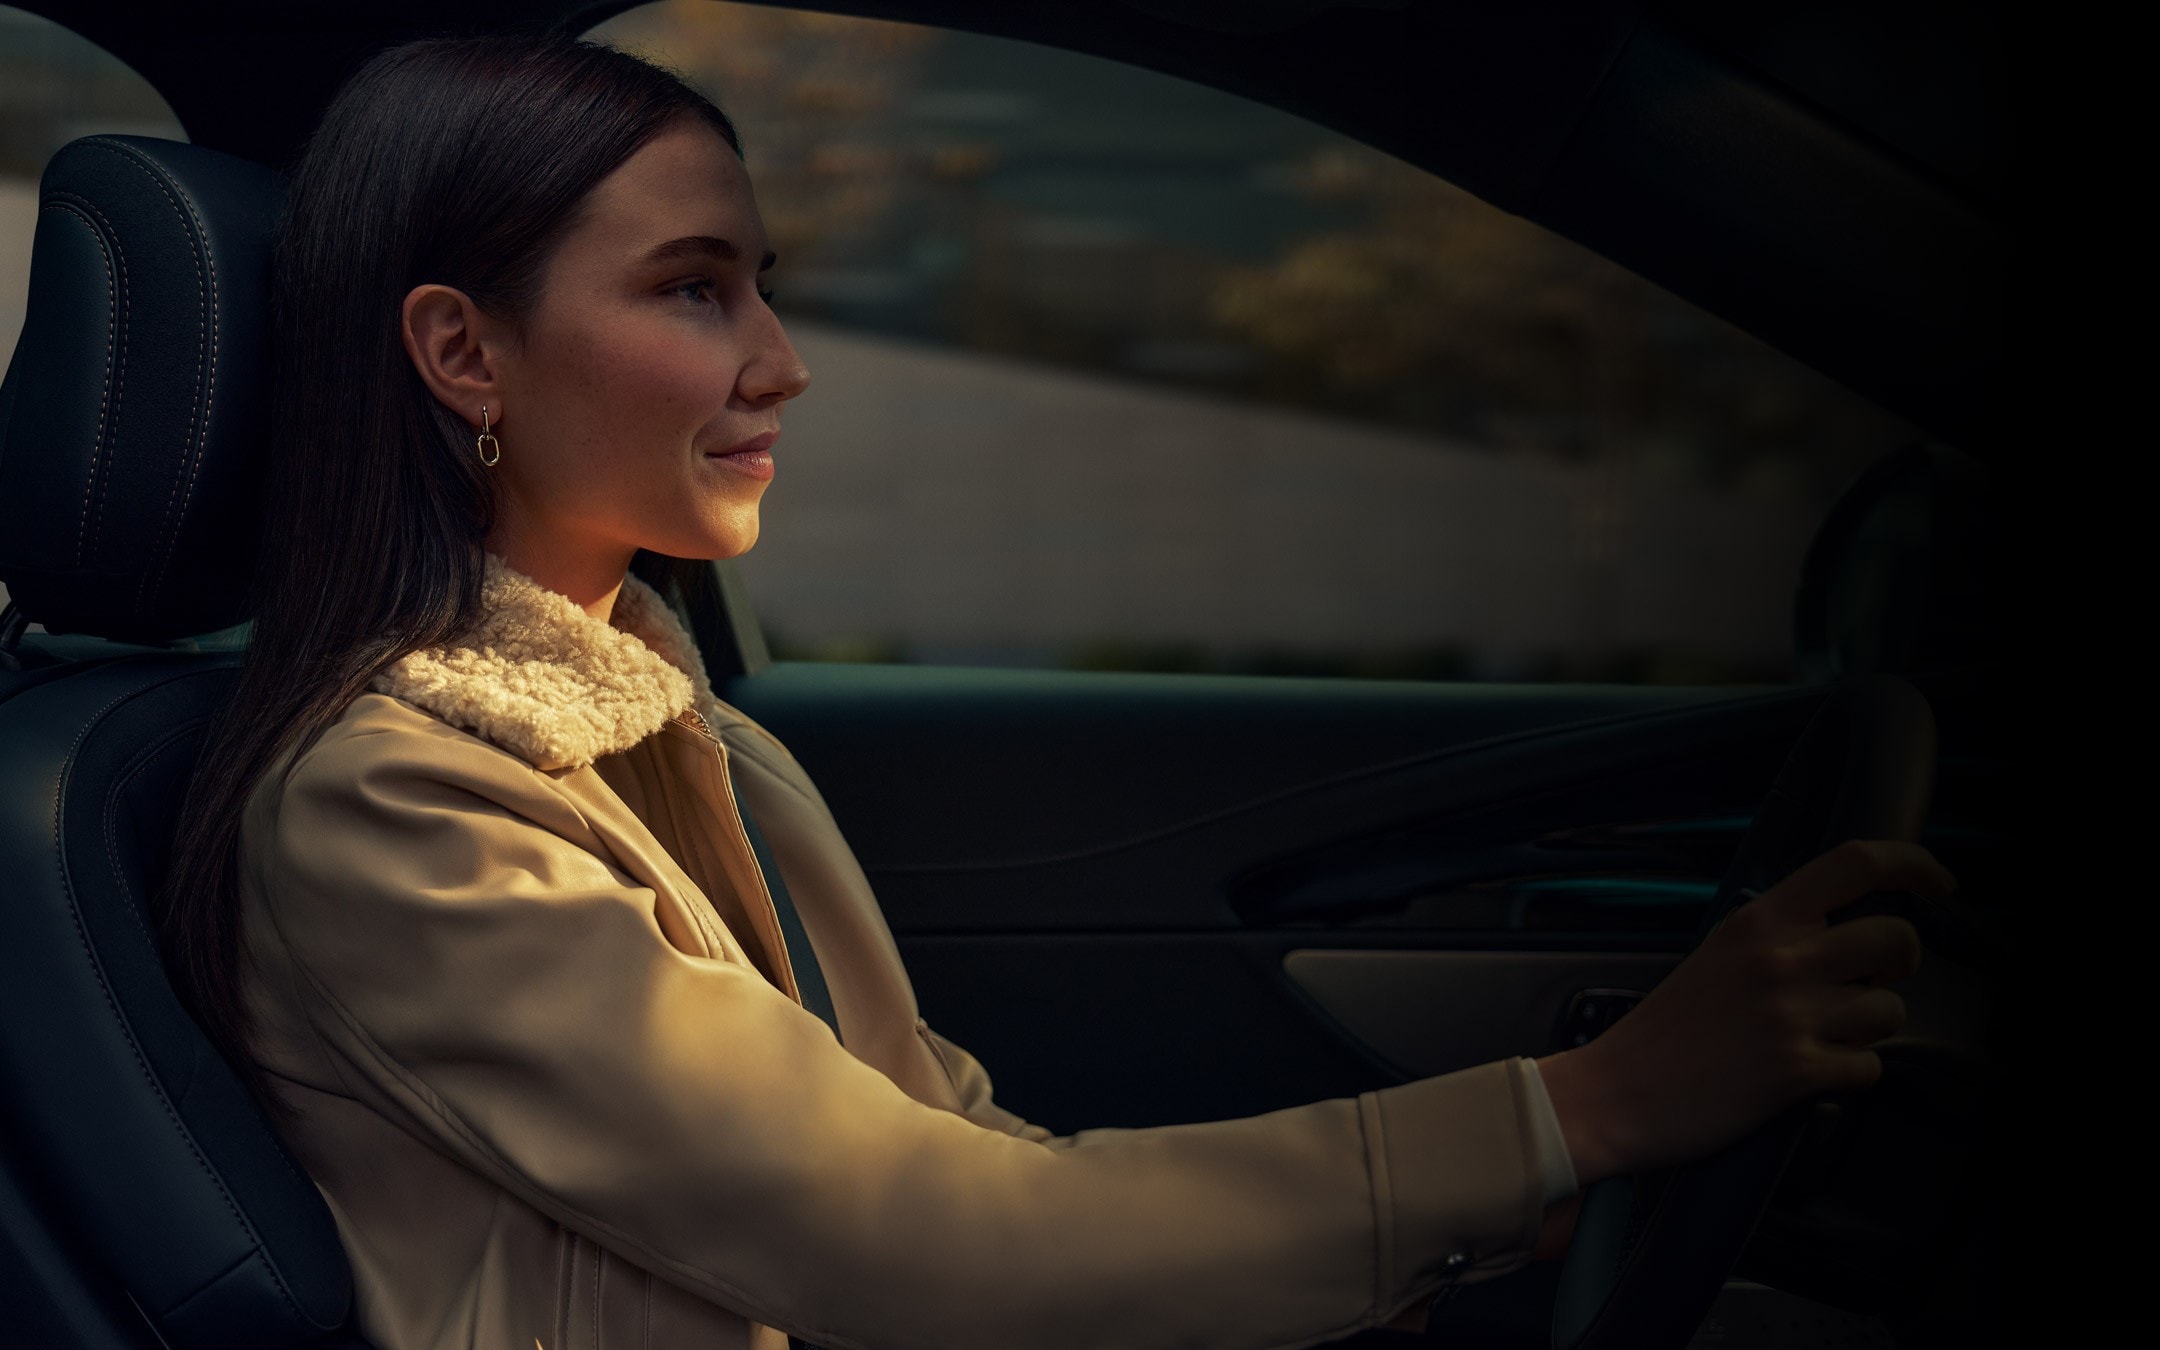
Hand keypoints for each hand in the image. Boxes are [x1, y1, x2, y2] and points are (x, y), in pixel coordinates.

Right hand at [1536, 840, 1950, 1184]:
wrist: (1615, 1091)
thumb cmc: (1663, 1031)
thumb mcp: (1717, 954)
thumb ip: (1778, 936)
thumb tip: (1845, 934)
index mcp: (1758, 921)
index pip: (1856, 863)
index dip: (1914, 866)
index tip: (1937, 883)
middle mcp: (1780, 959)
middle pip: (1897, 937)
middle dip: (1898, 965)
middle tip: (1868, 980)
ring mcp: (1791, 1015)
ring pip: (1891, 1008)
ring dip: (1871, 1028)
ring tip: (1825, 1035)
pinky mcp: (1798, 1071)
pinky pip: (1871, 1067)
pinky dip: (1851, 1074)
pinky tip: (1811, 1072)